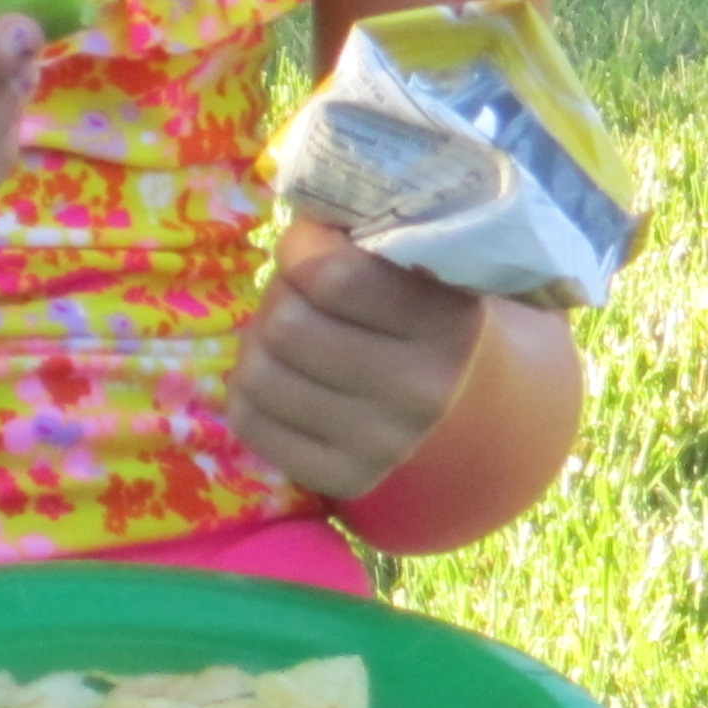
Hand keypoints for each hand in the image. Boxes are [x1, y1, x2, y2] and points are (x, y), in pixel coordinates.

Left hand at [226, 215, 487, 503]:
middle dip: (279, 296)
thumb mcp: (419, 261)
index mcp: (446, 322)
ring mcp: (382, 445)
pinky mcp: (343, 480)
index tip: (309, 243)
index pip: (332, 277)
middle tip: (296, 291)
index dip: (301, 248)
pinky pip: (249, 422)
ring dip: (257, 342)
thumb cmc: (420, 303)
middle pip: (287, 328)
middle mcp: (420, 391)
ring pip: (259, 376)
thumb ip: (368, 238)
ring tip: (284, 333)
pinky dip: (248, 389)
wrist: (459, 395)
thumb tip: (295, 228)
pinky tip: (279, 375)